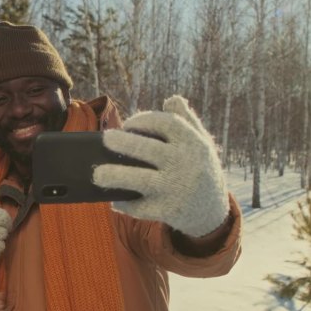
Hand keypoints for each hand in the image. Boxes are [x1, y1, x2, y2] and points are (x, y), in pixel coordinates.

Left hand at [92, 95, 228, 237]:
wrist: (213, 212)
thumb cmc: (199, 169)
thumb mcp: (201, 144)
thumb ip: (186, 121)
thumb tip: (172, 99)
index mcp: (193, 143)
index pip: (166, 123)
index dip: (144, 120)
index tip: (127, 124)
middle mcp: (185, 164)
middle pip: (149, 149)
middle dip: (124, 142)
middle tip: (106, 138)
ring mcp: (176, 188)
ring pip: (141, 180)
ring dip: (116, 176)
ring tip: (97, 175)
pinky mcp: (169, 211)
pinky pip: (142, 207)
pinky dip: (125, 204)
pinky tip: (115, 200)